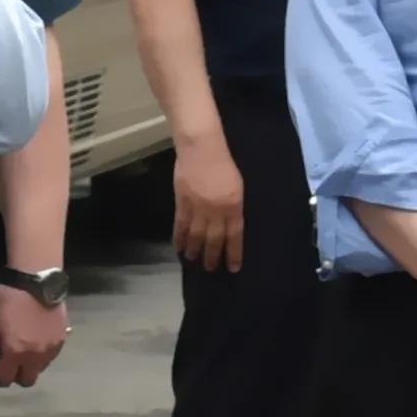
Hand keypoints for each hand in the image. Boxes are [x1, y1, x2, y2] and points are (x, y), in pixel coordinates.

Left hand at [0, 280, 69, 387]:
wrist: (36, 280)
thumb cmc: (7, 300)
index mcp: (14, 352)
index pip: (4, 380)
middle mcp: (35, 356)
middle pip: (26, 381)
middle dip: (15, 375)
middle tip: (9, 362)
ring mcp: (50, 349)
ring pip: (39, 369)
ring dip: (29, 365)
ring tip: (23, 349)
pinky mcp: (61, 339)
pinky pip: (50, 356)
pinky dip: (41, 354)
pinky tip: (35, 339)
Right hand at [168, 146, 248, 274]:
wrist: (201, 148)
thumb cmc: (223, 163)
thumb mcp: (237, 186)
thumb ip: (233, 206)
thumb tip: (229, 225)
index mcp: (234, 205)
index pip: (234, 235)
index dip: (234, 253)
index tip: (233, 267)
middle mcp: (216, 210)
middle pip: (214, 239)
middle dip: (212, 256)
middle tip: (210, 269)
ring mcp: (198, 207)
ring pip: (196, 235)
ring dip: (194, 250)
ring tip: (193, 260)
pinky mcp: (182, 203)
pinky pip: (181, 225)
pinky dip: (179, 238)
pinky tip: (179, 247)